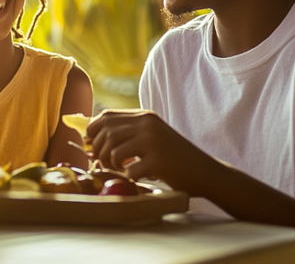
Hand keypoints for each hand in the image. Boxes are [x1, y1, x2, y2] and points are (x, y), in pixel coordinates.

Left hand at [86, 109, 217, 195]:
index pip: (106, 116)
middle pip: (106, 134)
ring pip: (114, 151)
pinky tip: (137, 177)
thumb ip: (128, 132)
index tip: (91, 145)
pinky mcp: (159, 161)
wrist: (205, 171)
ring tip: (120, 171)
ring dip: (111, 165)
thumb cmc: (174, 157)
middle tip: (105, 164)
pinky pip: (129, 171)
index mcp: (145, 116)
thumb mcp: (152, 136)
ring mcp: (154, 142)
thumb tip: (89, 139)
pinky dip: (128, 178)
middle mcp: (148, 124)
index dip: (92, 131)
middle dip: (98, 152)